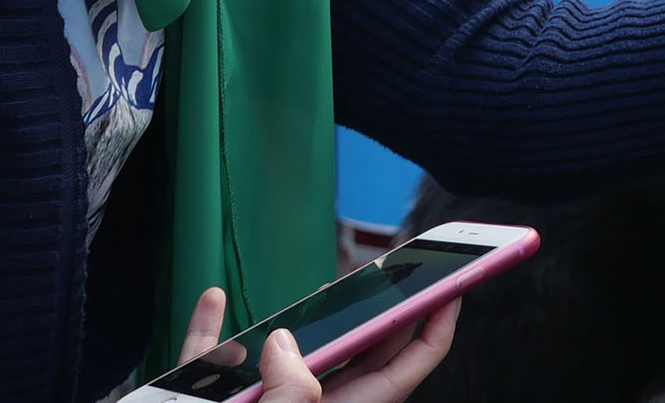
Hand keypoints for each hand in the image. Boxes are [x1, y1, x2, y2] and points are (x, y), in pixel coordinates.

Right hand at [179, 289, 461, 402]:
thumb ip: (292, 392)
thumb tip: (283, 343)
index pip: (404, 367)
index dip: (434, 325)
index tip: (453, 287)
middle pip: (359, 356)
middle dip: (378, 314)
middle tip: (393, 273)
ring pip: (287, 360)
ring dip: (296, 327)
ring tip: (320, 295)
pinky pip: (218, 369)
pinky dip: (211, 334)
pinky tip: (211, 303)